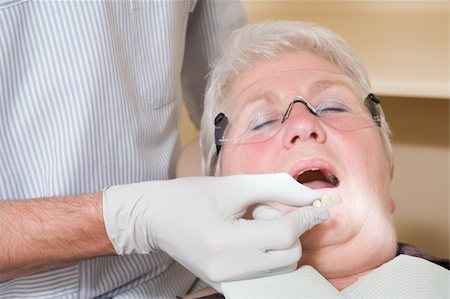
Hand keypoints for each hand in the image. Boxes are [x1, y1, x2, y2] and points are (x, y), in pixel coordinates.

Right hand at [102, 173, 328, 289]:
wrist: (154, 218)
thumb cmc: (189, 196)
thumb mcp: (233, 184)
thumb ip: (276, 187)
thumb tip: (310, 197)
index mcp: (224, 242)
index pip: (283, 235)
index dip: (306, 218)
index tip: (319, 206)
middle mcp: (226, 270)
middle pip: (287, 256)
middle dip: (287, 229)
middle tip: (261, 210)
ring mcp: (225, 282)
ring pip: (279, 268)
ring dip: (277, 243)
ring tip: (250, 223)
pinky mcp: (225, 286)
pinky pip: (264, 274)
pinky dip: (268, 255)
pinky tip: (248, 237)